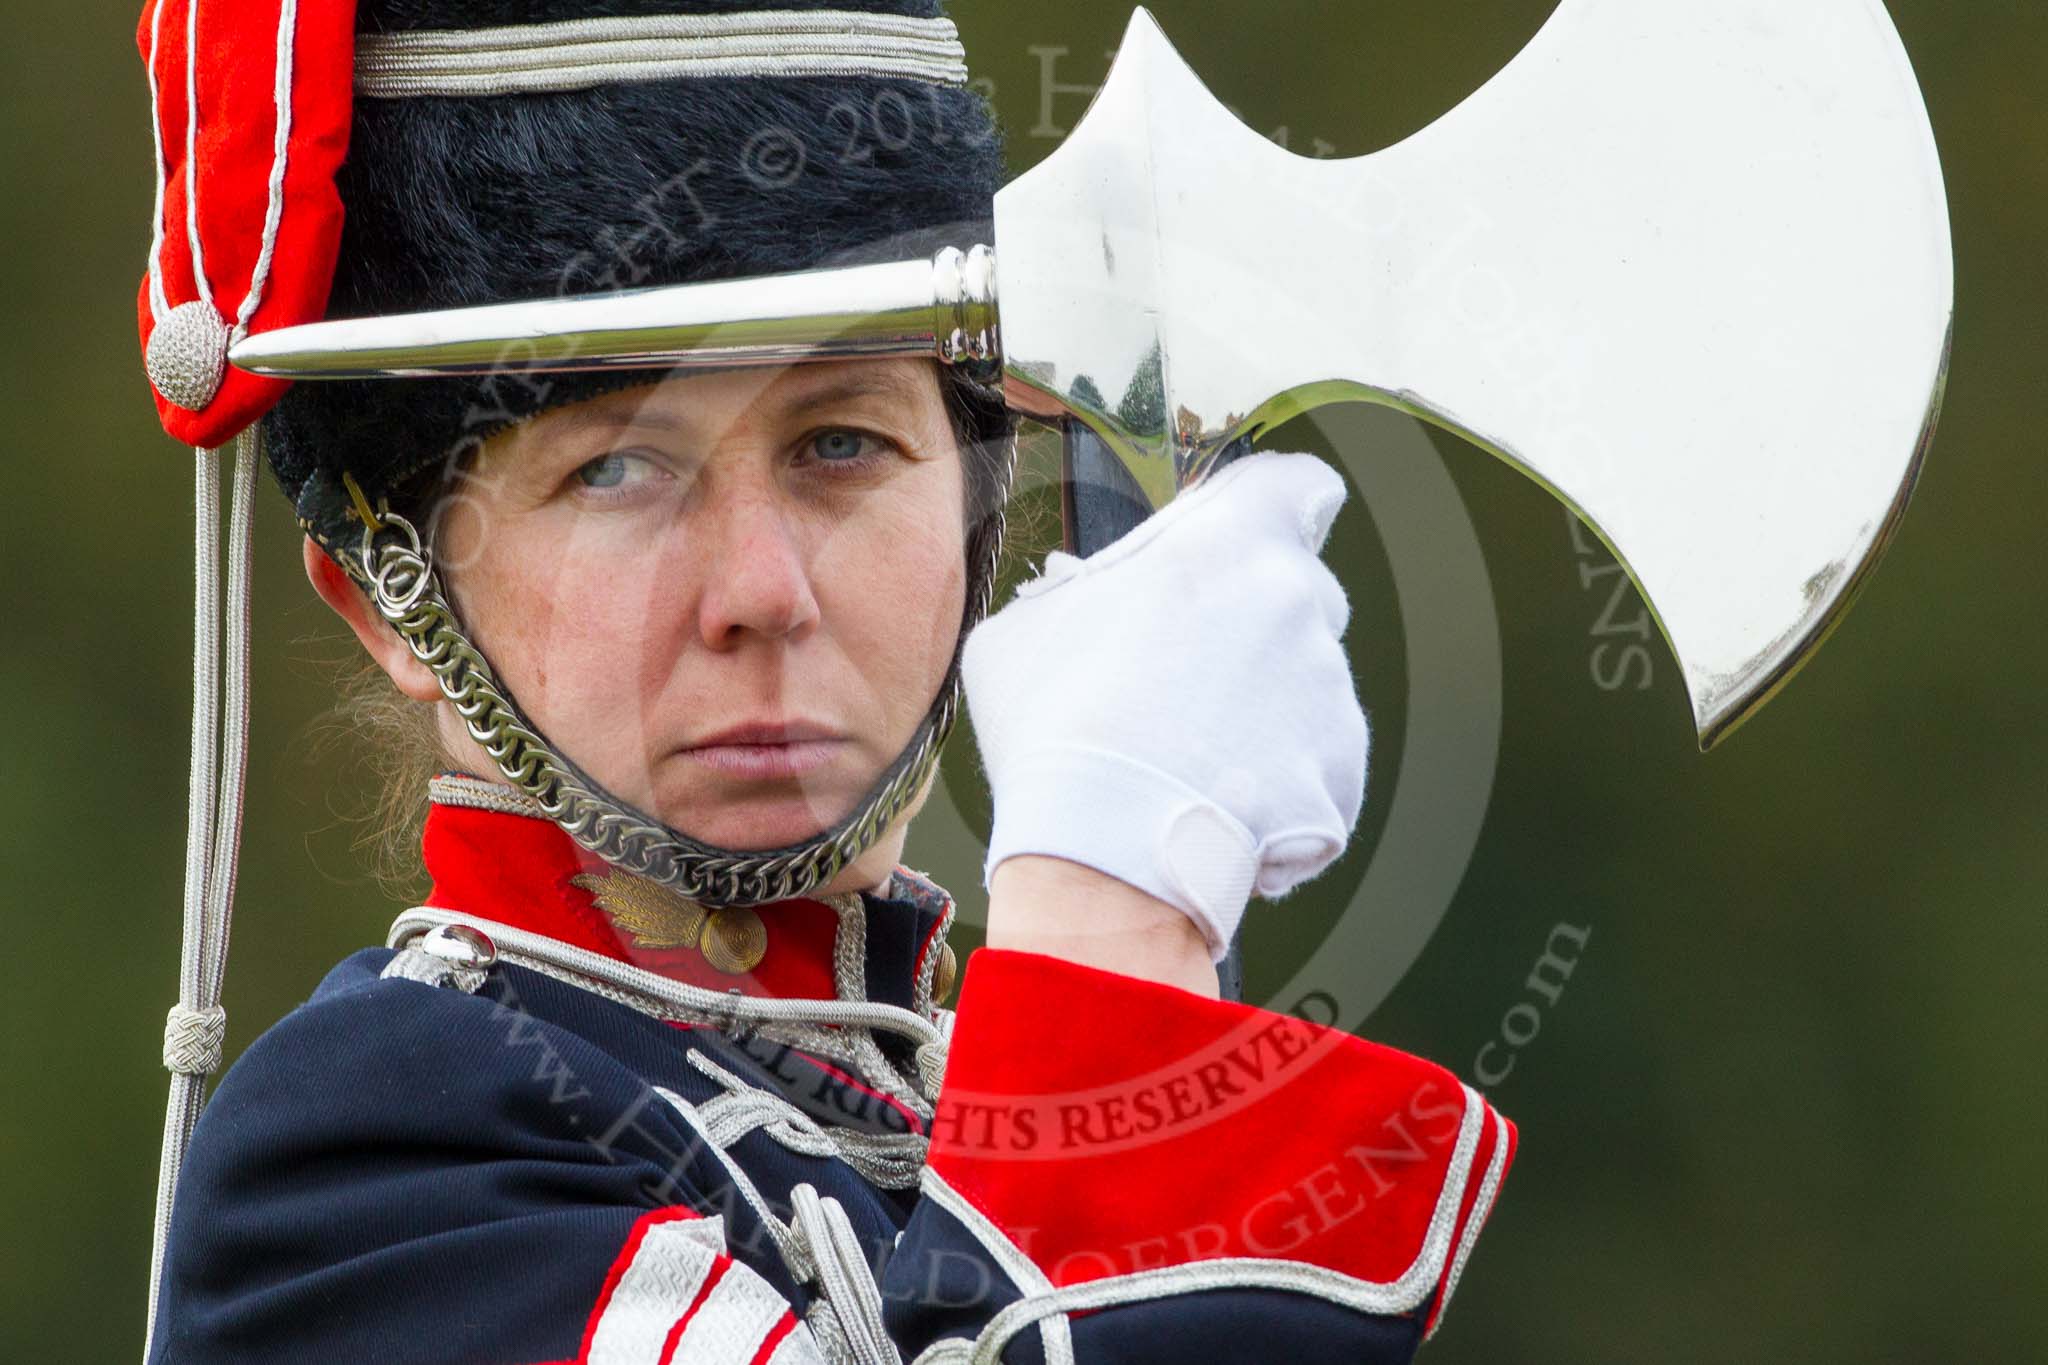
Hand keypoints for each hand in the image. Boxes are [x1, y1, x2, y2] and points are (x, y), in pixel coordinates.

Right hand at [962, 451, 1368, 962]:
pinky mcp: (1342, 774)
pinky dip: (1277, 795)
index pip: (1298, 487)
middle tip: (1185, 682)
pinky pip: (1314, 774)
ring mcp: (1331, 693)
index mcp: (1232, 542)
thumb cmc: (1053, 722)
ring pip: (1305, 693)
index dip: (1286, 507)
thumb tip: (1064, 597)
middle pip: (1301, 597)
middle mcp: (1300, 603)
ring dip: (1261, 719)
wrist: (1105, 848)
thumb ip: (1068, 596)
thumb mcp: (1024, 631)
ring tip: (1181, 771)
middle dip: (1255, 630)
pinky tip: (1207, 817)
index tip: (1262, 532)